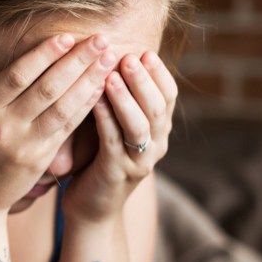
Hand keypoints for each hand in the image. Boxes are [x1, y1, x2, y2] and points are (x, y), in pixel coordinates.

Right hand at [0, 34, 115, 215]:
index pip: (17, 75)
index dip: (43, 54)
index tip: (66, 36)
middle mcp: (2, 126)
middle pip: (47, 87)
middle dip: (77, 61)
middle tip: (101, 38)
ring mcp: (23, 144)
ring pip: (62, 107)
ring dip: (89, 81)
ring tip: (108, 59)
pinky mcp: (38, 159)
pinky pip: (66, 129)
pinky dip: (85, 107)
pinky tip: (100, 89)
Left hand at [62, 51, 177, 222]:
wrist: (92, 209)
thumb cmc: (100, 159)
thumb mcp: (117, 127)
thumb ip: (123, 101)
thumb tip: (116, 58)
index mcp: (159, 131)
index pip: (168, 97)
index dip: (159, 74)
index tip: (145, 52)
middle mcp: (155, 146)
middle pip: (157, 108)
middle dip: (143, 80)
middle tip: (129, 56)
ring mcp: (138, 162)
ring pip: (139, 125)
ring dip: (126, 98)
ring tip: (113, 75)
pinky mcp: (116, 174)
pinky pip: (112, 142)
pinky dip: (105, 119)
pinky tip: (94, 100)